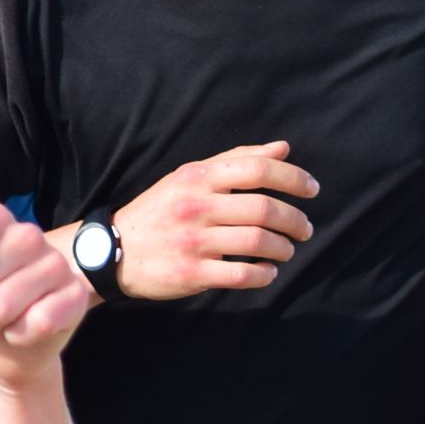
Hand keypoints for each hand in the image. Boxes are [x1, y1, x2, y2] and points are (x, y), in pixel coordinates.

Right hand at [109, 141, 318, 298]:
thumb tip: (283, 148)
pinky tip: (267, 271)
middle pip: (264, 209)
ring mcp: (193, 241)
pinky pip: (242, 275)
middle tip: (305, 229)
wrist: (112, 251)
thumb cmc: (159, 211)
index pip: (257, 169)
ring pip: (258, 242)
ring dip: (283, 248)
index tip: (312, 190)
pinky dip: (265, 274)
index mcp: (197, 177)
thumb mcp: (189, 177)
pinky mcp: (191, 273)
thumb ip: (236, 160)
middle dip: (295, 220)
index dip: (293, 178)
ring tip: (286, 249)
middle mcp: (195, 206)